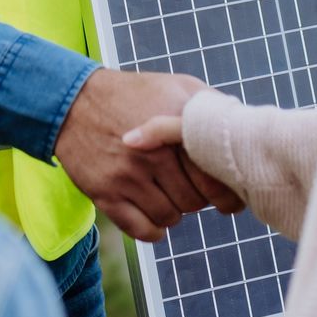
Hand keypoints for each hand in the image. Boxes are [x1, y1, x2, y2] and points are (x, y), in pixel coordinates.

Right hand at [53, 69, 242, 240]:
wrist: (74, 101)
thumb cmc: (132, 94)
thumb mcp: (175, 85)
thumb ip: (209, 106)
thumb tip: (242, 128)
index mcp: (174, 126)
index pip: (214, 177)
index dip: (227, 192)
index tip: (228, 195)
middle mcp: (152, 153)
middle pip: (195, 201)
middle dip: (200, 199)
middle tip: (194, 189)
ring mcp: (127, 176)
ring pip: (171, 217)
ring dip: (175, 210)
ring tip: (169, 193)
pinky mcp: (105, 195)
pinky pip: (143, 231)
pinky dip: (154, 229)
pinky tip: (154, 212)